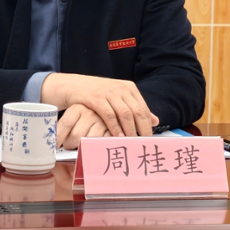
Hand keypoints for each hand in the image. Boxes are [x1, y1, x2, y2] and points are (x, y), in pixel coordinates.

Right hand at [40, 73, 159, 138]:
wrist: (74, 86)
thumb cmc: (98, 94)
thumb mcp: (118, 98)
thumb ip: (136, 108)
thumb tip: (155, 121)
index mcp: (129, 88)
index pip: (143, 108)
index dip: (147, 125)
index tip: (150, 139)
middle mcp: (121, 89)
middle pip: (137, 111)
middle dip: (142, 129)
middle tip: (143, 144)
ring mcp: (109, 92)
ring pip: (125, 114)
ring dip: (130, 130)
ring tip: (132, 143)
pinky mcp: (96, 98)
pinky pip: (109, 115)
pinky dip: (115, 127)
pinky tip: (117, 137)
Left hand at [55, 104, 108, 149]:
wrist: (106, 107)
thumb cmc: (85, 117)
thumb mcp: (74, 115)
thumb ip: (63, 125)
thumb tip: (50, 141)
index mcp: (78, 108)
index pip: (65, 124)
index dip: (58, 137)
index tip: (54, 146)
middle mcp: (90, 114)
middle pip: (75, 136)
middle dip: (70, 144)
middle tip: (70, 145)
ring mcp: (102, 123)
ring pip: (87, 143)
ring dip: (82, 148)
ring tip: (81, 144)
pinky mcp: (111, 132)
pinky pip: (98, 145)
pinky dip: (93, 149)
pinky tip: (91, 146)